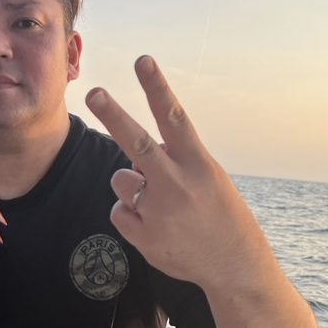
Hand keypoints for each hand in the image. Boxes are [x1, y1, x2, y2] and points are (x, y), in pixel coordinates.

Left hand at [86, 55, 317, 327]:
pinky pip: (119, 210)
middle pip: (137, 143)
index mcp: (198, 165)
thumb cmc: (219, 214)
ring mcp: (158, 211)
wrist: (234, 266)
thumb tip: (130, 152)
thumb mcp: (207, 178)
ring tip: (161, 205)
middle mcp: (176, 184)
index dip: (157, 88)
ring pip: (121, 179)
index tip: (143, 61)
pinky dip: (131, 214)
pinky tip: (156, 226)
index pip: (174, 118)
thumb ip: (171, 161)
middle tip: (93, 92)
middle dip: (114, 115)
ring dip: (132, 186)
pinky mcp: (142, 236)